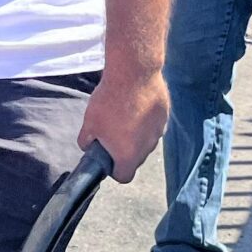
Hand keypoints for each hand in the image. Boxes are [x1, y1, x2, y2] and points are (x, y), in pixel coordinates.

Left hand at [79, 65, 167, 184]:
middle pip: (136, 159)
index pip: (124, 177)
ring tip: (123, 114)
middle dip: (124, 150)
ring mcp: (159, 131)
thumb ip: (86, 142)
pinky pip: (153, 124)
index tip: (108, 158)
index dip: (114, 171)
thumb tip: (88, 146)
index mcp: (128, 155)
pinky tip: (134, 104)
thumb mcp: (89, 124)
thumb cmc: (110, 101)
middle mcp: (147, 147)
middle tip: (112, 132)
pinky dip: (145, 119)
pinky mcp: (165, 116)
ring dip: (136, 134)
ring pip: (145, 140)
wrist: (134, 73)